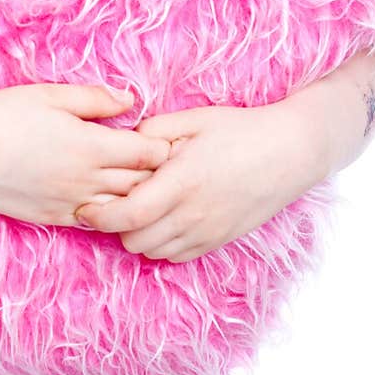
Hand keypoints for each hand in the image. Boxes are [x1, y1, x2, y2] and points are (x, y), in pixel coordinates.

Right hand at [0, 83, 170, 227]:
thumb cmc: (3, 114)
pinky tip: (106, 199)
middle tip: (162, 163)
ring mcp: (68, 204)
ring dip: (134, 197)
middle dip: (155, 174)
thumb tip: (131, 100)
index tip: (164, 138)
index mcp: (91, 147)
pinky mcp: (50, 218)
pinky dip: (106, 212)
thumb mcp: (52, 95)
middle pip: (141, 185)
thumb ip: (96, 99)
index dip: (161, 147)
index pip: (148, 155)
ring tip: (139, 183)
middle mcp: (85, 181)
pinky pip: (92, 222)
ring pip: (120, 209)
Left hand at [73, 102, 313, 261]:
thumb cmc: (241, 129)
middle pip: (134, 241)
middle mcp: (193, 214)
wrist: (290, 152)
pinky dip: (163, 244)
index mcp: (182, 182)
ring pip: (154, 252)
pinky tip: (165, 219)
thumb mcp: (194, 119)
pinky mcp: (220, 240)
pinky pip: (178, 256)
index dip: (99, 217)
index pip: (127, 216)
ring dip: (139, 236)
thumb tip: (123, 142)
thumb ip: (153, 130)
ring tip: (141, 209)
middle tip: (115, 201)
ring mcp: (208, 231)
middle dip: (117, 226)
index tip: (84, 207)